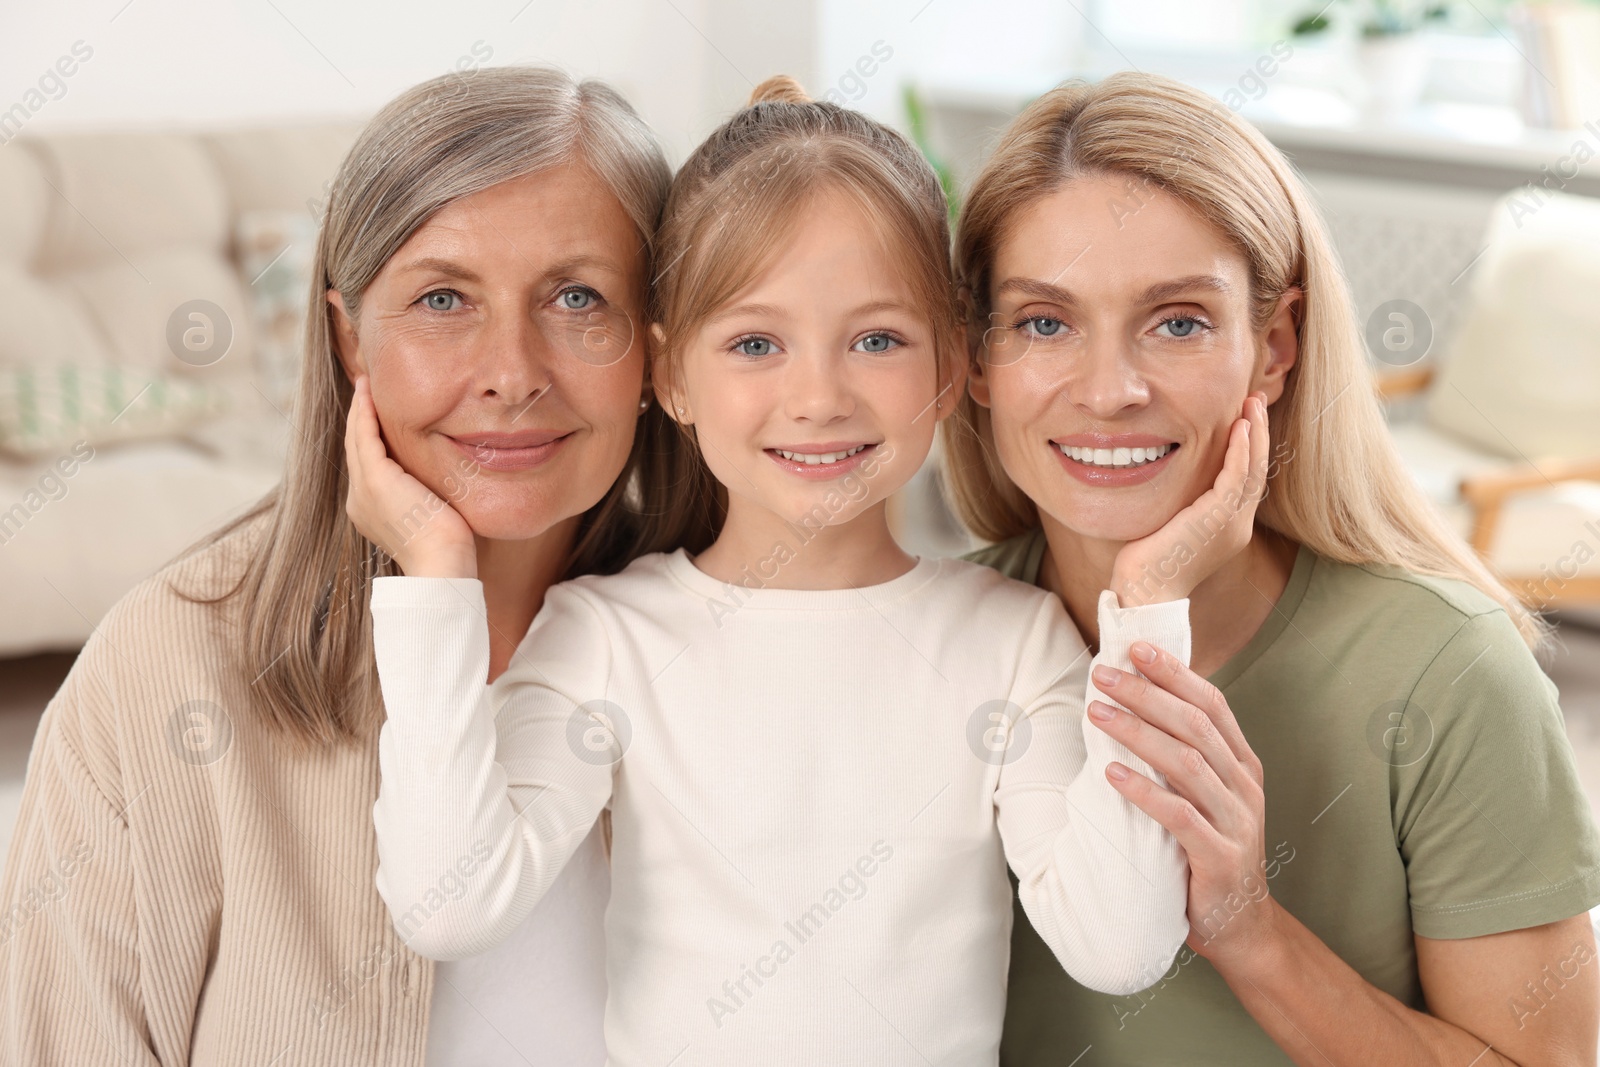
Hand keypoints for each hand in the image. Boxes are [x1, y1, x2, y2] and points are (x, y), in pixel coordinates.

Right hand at [343, 375, 476, 577]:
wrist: (442, 565)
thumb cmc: (448, 547)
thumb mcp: (432, 514)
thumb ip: (426, 494)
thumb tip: (441, 482)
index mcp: (371, 509)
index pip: (367, 463)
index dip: (369, 435)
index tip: (375, 412)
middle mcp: (360, 500)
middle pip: (356, 448)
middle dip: (360, 417)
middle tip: (366, 387)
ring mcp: (363, 490)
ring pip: (356, 439)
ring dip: (360, 408)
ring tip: (366, 384)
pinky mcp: (375, 480)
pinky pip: (365, 437)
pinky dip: (365, 412)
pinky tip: (369, 393)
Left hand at [1087, 643, 1275, 966]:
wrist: (1241, 925)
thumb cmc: (1209, 852)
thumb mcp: (1203, 797)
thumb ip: (1182, 757)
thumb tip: (1133, 707)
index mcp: (1241, 765)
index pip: (1211, 705)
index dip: (1175, 673)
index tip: (1136, 647)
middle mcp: (1243, 787)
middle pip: (1194, 725)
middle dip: (1146, 693)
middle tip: (1102, 674)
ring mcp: (1235, 822)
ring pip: (1186, 763)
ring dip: (1137, 733)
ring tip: (1096, 713)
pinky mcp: (1219, 857)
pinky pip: (1179, 816)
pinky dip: (1143, 791)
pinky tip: (1110, 772)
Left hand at [1110, 392, 1269, 605]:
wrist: (1145, 592)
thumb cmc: (1147, 562)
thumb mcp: (1169, 523)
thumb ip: (1180, 501)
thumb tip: (1168, 474)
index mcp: (1227, 527)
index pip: (1245, 479)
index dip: (1249, 447)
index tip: (1245, 417)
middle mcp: (1237, 526)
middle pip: (1257, 470)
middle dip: (1258, 432)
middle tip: (1257, 400)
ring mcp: (1231, 524)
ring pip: (1253, 470)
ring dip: (1255, 433)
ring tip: (1254, 403)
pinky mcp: (1218, 520)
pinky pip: (1236, 478)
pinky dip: (1241, 450)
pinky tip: (1241, 427)